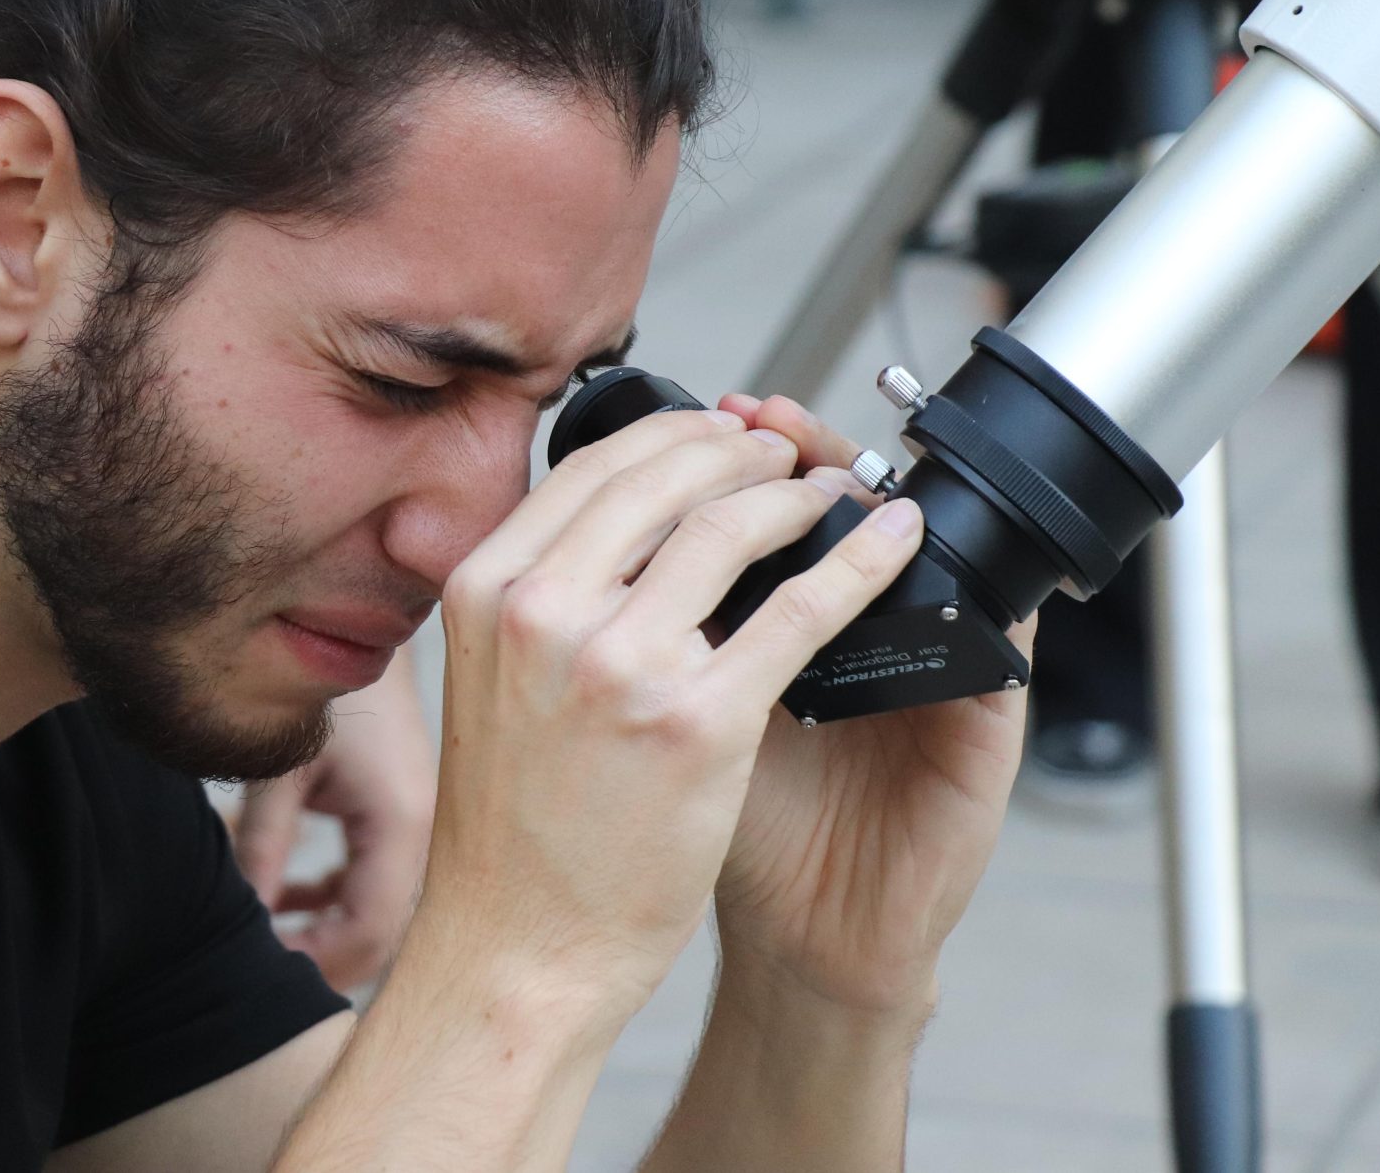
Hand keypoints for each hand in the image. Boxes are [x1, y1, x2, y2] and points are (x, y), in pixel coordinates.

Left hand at [235, 657, 435, 989]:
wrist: (366, 616)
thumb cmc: (324, 687)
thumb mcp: (282, 771)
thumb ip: (261, 848)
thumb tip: (243, 923)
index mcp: (403, 826)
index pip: (370, 936)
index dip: (314, 964)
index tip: (259, 965)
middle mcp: (425, 835)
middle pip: (382, 937)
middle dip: (320, 957)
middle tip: (257, 959)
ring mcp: (420, 825)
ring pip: (379, 913)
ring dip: (325, 929)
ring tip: (266, 928)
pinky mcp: (406, 812)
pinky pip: (375, 882)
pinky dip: (333, 898)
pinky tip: (287, 890)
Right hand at [405, 405, 924, 1035]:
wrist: (520, 947)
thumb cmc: (509, 829)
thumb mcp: (489, 680)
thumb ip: (537, 598)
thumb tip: (606, 525)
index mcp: (487, 589)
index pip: (591, 469)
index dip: (671, 434)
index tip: (716, 431)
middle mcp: (544, 610)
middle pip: (664, 478)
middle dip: (740, 452)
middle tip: (783, 453)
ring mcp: (621, 664)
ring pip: (733, 528)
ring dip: (800, 494)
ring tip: (833, 492)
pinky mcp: (696, 722)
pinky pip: (801, 611)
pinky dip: (860, 562)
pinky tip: (892, 542)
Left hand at [708, 392, 1032, 1015]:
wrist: (808, 943)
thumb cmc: (737, 838)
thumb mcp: (681, 720)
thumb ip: (659, 636)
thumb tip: (587, 541)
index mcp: (791, 626)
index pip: (776, 510)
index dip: (741, 455)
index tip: (703, 412)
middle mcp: (869, 634)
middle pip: (851, 504)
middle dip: (799, 453)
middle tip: (758, 416)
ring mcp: (932, 671)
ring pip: (932, 547)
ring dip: (882, 495)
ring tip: (825, 462)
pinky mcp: (985, 725)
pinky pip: (998, 640)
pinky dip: (973, 587)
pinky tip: (922, 548)